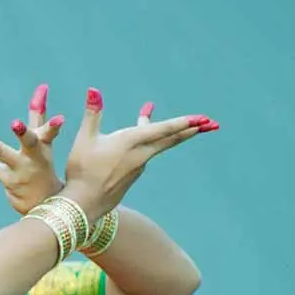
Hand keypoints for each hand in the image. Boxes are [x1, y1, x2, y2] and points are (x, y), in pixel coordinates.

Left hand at [0, 83, 66, 215]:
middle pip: (30, 141)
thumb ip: (38, 114)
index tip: (60, 119)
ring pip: (0, 151)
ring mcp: (20, 169)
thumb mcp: (42, 139)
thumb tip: (41, 87)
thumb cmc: (42, 163)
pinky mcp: (8, 181)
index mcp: (44, 144)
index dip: (53, 124)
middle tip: (15, 123)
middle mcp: (33, 156)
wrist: (45, 202)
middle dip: (23, 132)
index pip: (50, 131)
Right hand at [62, 88, 216, 218]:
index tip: (202, 119)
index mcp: (130, 142)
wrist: (82, 204)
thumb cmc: (82, 171)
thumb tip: (94, 90)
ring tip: (149, 113)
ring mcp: (138, 168)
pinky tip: (136, 140)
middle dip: (192, 129)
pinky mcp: (132, 177)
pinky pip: (144, 155)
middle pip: (171, 140)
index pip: (163, 130)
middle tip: (212, 124)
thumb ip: (92, 114)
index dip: (183, 123)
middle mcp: (140, 155)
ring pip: (155, 145)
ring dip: (164, 132)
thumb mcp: (85, 139)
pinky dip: (147, 144)